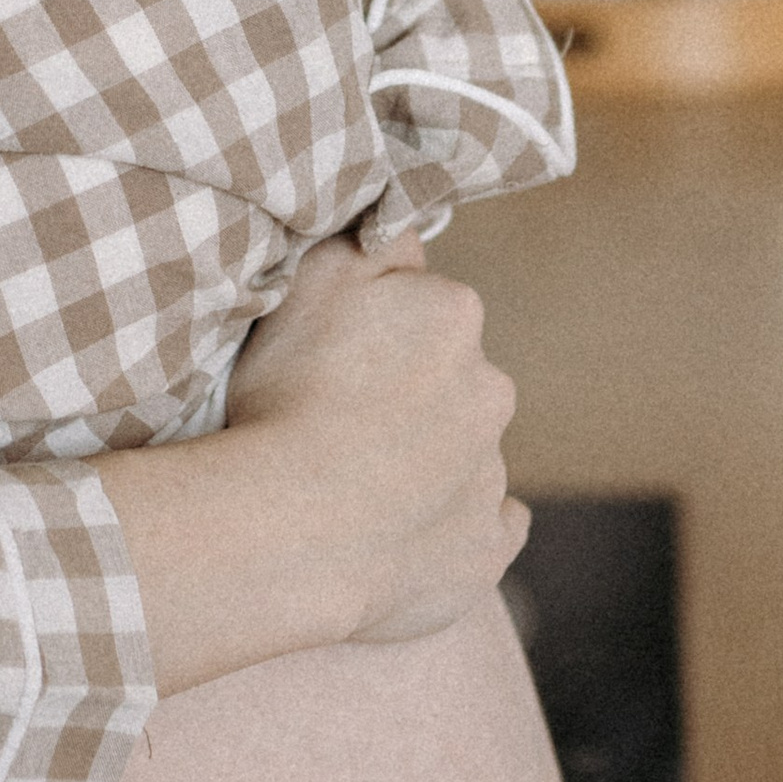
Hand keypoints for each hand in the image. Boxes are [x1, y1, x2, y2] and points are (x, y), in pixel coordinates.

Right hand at [222, 229, 528, 647]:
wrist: (295, 530)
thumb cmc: (290, 396)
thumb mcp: (312, 278)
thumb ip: (369, 240)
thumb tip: (405, 232)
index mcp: (453, 315)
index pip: (420, 305)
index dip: (371, 330)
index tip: (327, 357)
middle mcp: (490, 389)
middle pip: (448, 379)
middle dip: (407, 394)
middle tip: (333, 421)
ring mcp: (492, 476)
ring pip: (463, 453)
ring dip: (423, 460)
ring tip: (350, 486)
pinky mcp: (485, 550)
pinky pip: (485, 528)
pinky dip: (452, 527)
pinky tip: (406, 533)